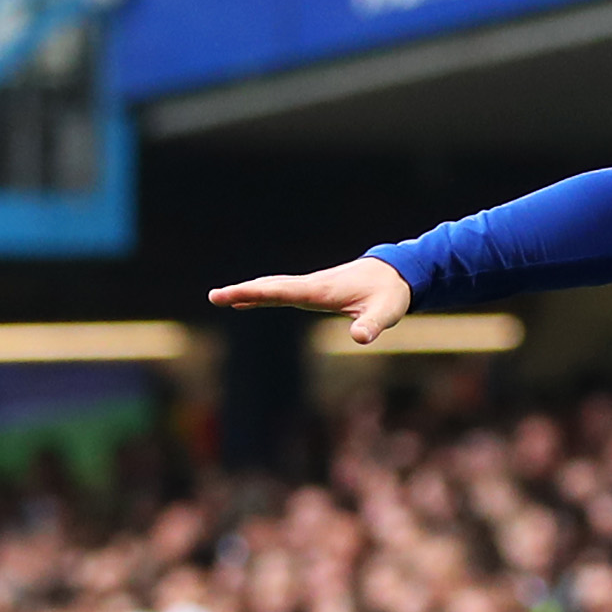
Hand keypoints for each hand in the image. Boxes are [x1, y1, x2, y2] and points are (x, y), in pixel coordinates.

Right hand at [208, 256, 414, 345]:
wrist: (397, 273)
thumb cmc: (390, 294)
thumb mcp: (386, 313)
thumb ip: (372, 326)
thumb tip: (360, 338)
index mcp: (321, 290)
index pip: (280, 292)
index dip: (253, 294)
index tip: (228, 295)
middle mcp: (311, 285)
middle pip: (270, 287)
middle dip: (242, 292)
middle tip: (214, 297)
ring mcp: (311, 286)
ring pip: (273, 286)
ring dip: (248, 291)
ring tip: (222, 298)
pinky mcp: (315, 290)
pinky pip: (281, 291)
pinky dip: (261, 294)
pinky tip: (247, 300)